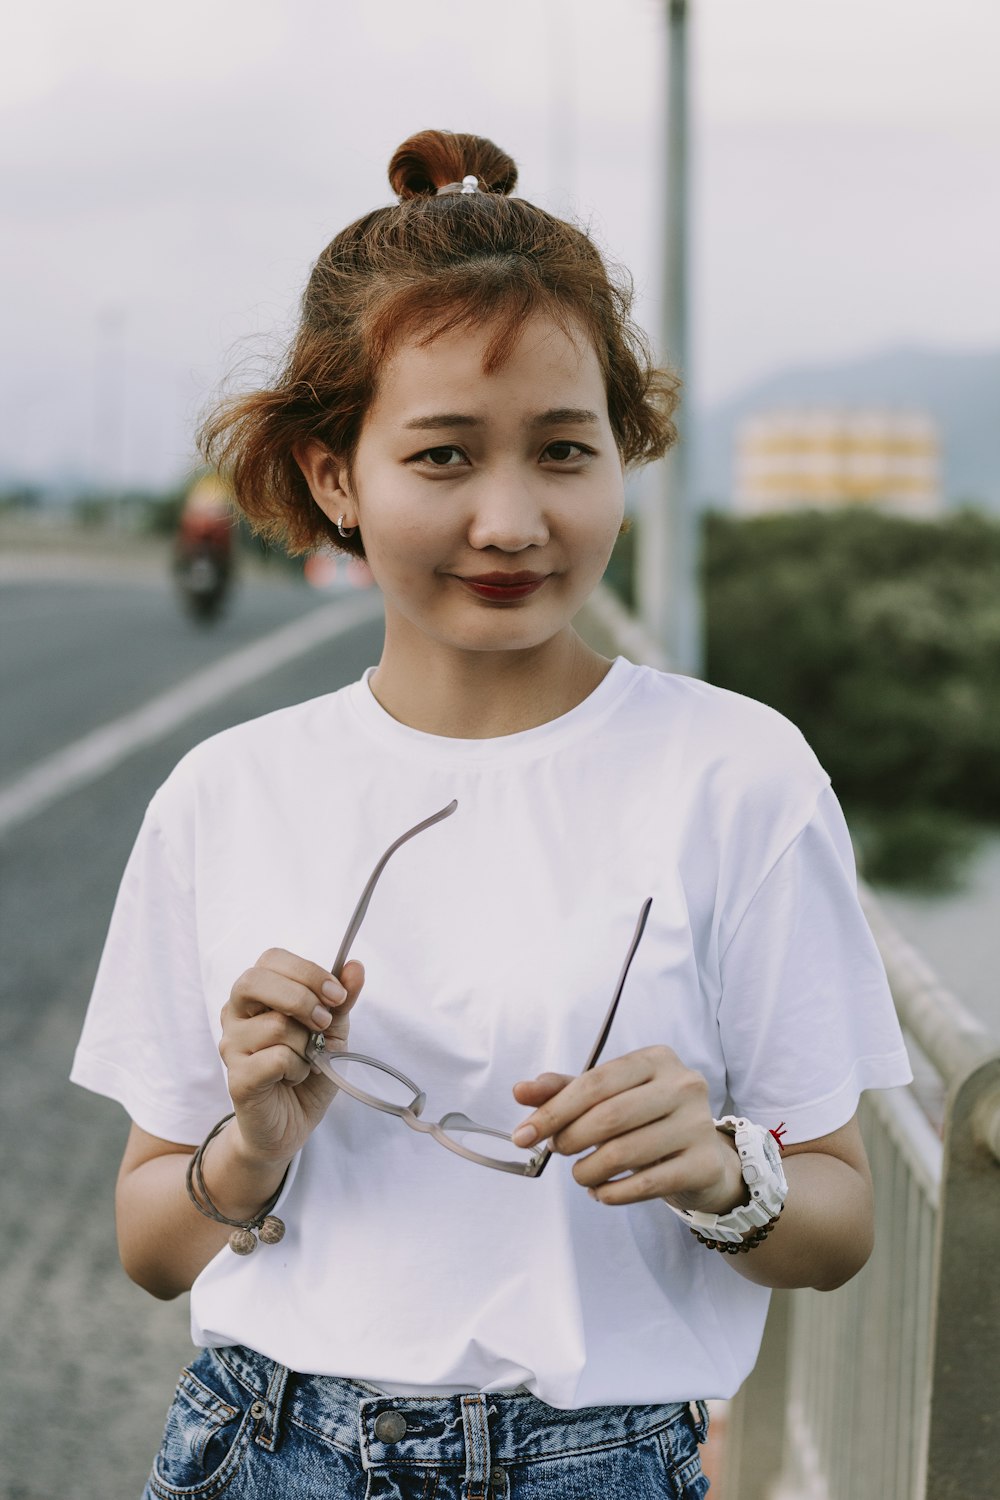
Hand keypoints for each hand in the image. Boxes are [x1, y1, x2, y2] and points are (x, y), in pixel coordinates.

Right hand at [219, 949, 364, 1166]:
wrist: (291, 1123)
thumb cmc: (306, 1069)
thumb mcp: (331, 1029)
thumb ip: (340, 998)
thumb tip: (355, 966)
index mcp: (255, 994)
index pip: (272, 959)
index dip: (307, 972)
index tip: (337, 995)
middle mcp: (234, 1014)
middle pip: (257, 981)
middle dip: (302, 998)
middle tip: (324, 1023)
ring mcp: (231, 1045)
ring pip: (276, 1025)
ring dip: (306, 1046)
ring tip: (306, 1061)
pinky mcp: (237, 1077)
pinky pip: (276, 1058)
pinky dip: (298, 1068)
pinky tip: (294, 1077)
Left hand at [512, 1046, 746, 1210]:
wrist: (702, 1157)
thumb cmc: (647, 1119)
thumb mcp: (607, 1098)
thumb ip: (564, 1091)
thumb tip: (520, 1091)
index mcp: (656, 1059)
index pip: (595, 1082)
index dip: (554, 1110)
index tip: (523, 1135)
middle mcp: (683, 1084)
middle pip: (610, 1116)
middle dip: (571, 1139)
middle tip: (556, 1151)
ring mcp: (699, 1124)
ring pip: (626, 1153)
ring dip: (589, 1170)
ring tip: (581, 1175)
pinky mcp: (705, 1163)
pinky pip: (647, 1184)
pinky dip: (613, 1193)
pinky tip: (601, 1192)